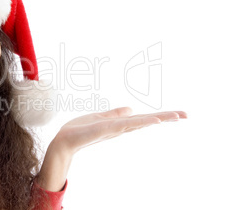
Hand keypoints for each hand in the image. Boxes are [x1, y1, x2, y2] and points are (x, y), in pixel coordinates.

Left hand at [37, 107, 186, 191]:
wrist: (63, 140)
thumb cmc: (80, 129)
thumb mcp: (99, 117)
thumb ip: (115, 114)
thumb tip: (131, 109)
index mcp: (119, 124)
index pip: (143, 119)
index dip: (159, 116)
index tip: (177, 114)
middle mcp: (120, 128)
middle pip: (146, 121)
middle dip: (165, 118)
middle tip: (186, 115)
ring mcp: (114, 129)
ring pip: (139, 122)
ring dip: (157, 118)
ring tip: (176, 116)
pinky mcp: (105, 129)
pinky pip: (124, 125)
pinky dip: (139, 123)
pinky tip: (152, 121)